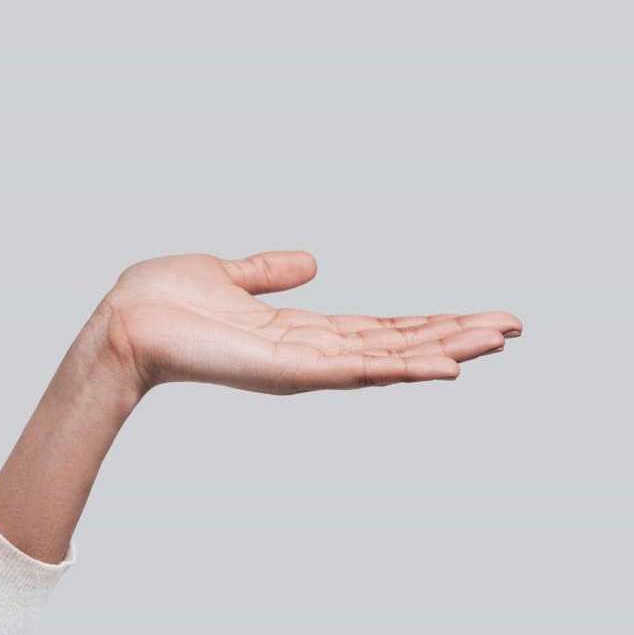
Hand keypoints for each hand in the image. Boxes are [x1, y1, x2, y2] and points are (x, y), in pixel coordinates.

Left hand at [95, 250, 521, 396]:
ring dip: (445, 350)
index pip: (379, 328)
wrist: (119, 322)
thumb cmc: (160, 302)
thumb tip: (310, 262)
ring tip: (497, 340)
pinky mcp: (286, 372)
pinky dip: (401, 367)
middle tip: (514, 328)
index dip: (429, 323)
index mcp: (298, 332)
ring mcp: (301, 367)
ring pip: (389, 359)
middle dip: (455, 337)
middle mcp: (308, 354)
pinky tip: (444, 364)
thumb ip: (268, 273)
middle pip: (398, 345)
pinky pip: (356, 371)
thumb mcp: (226, 275)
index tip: (480, 316)